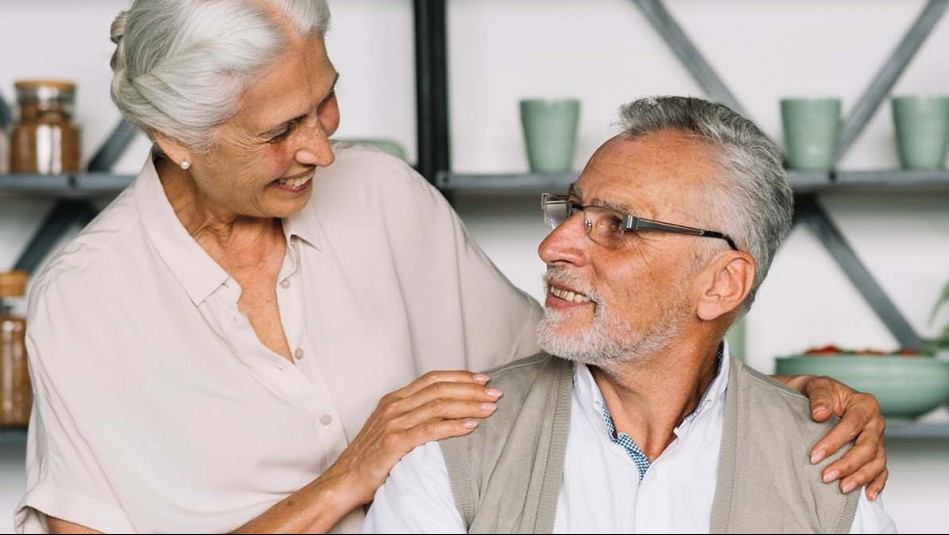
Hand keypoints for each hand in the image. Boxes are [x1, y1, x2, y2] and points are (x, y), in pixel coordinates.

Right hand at [319, 370, 501, 508]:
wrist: (344, 479)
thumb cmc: (371, 457)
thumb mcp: (391, 426)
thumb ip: (413, 414)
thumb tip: (445, 408)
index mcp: (394, 399)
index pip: (432, 379)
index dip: (460, 376)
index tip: (483, 379)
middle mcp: (394, 406)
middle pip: (440, 389)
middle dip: (471, 389)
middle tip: (495, 393)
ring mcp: (393, 423)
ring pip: (439, 406)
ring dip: (469, 405)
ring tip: (490, 408)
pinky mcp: (394, 442)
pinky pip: (430, 430)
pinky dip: (454, 427)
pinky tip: (471, 426)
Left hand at [784, 374, 887, 499]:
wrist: (818, 398)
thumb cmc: (819, 393)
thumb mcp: (816, 386)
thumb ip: (819, 397)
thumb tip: (820, 414)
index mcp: (864, 404)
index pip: (852, 426)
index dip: (834, 443)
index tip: (814, 456)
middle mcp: (875, 422)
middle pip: (867, 448)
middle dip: (847, 464)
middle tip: (826, 476)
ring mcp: (878, 439)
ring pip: (876, 462)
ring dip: (860, 477)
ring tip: (842, 488)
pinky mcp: (876, 452)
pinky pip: (881, 470)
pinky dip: (876, 483)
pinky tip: (868, 495)